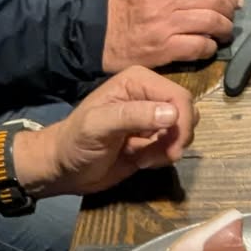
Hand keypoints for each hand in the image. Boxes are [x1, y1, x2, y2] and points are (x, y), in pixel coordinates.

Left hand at [26, 67, 198, 194]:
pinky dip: (162, 157)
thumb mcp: (98, 125)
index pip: (178, 96)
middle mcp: (149, 96)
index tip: (173, 148)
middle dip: (177, 137)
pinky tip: (140, 161)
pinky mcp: (151, 140)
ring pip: (182, 130)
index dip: (182, 121)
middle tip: (159, 156)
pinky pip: (172, 147)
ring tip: (143, 158)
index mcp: (138, 81)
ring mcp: (151, 119)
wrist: (63, 169)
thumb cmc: (75, 142)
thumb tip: (172, 114)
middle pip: (186, 112)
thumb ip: (133, 116)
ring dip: (168, 149)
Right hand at [103, 0, 242, 71]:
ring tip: (225, 32)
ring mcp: (166, 27)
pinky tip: (209, 47)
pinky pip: (196, 46)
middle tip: (232, 15)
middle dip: (228, 8)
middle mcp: (166, 2)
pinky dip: (208, 47)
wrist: (94, 35)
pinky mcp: (164, 50)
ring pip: (208, 22)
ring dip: (223, 28)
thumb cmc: (120, 7)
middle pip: (210, 0)